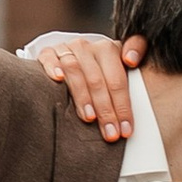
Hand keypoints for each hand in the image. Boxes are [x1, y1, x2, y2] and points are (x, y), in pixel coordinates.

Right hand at [24, 30, 147, 141]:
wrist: (69, 58)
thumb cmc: (97, 68)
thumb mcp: (118, 65)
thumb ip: (134, 55)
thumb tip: (132, 59)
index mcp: (108, 49)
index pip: (117, 80)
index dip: (123, 106)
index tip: (126, 129)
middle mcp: (87, 48)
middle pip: (97, 80)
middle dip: (106, 110)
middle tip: (110, 133)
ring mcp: (66, 49)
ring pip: (75, 70)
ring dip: (83, 96)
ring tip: (89, 118)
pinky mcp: (47, 53)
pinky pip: (49, 58)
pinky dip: (53, 67)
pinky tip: (58, 79)